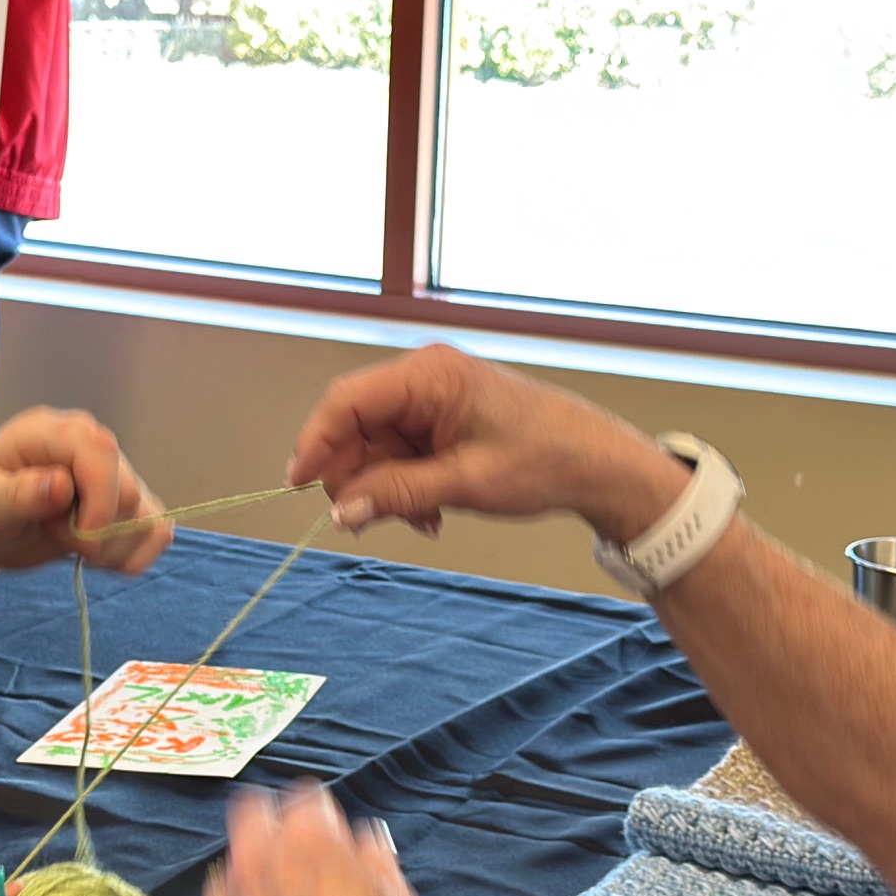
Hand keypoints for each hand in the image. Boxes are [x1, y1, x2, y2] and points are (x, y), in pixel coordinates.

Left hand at [0, 404, 171, 571]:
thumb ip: (17, 495)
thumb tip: (61, 485)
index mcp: (53, 432)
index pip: (100, 452)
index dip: (100, 501)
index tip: (80, 542)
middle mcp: (90, 446)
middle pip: (128, 491)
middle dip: (97, 533)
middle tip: (52, 536)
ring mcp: (110, 476)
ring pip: (147, 516)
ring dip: (113, 549)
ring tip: (69, 548)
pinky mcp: (122, 506)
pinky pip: (155, 531)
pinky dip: (134, 555)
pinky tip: (98, 561)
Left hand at [195, 787, 420, 895]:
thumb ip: (375, 861)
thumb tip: (360, 844)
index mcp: (308, 841)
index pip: (307, 798)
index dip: (324, 823)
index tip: (333, 845)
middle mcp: (254, 862)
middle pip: (253, 816)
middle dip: (275, 833)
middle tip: (301, 870)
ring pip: (233, 871)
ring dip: (256, 885)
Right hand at [286, 344, 686, 544]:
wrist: (596, 465)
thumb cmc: (544, 459)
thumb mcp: (464, 483)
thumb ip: (398, 493)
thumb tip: (342, 510)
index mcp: (429, 376)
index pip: (346, 401)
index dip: (316, 443)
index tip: (299, 484)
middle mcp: (426, 380)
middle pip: (357, 428)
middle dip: (359, 477)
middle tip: (372, 519)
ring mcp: (434, 401)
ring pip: (377, 448)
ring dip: (388, 490)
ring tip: (423, 519)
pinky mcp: (443, 422)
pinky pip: (402, 455)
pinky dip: (407, 487)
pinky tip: (432, 513)